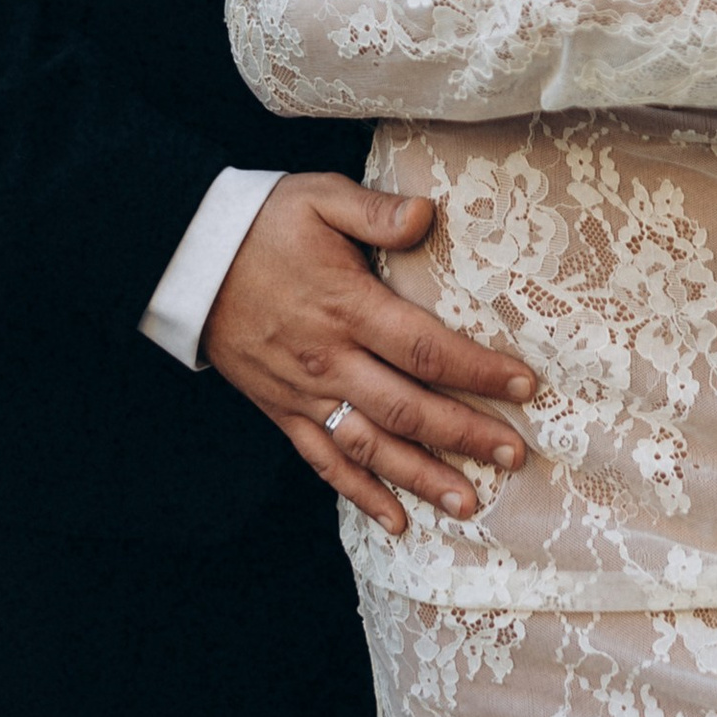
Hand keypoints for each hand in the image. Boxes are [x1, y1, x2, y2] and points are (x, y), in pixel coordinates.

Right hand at [202, 172, 537, 540]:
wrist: (191, 257)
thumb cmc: (264, 222)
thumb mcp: (320, 197)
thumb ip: (375, 210)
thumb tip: (428, 213)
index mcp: (348, 306)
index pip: (426, 348)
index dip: (478, 371)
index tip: (524, 386)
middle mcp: (330, 358)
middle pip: (408, 408)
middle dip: (465, 434)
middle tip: (515, 455)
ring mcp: (304, 392)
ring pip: (371, 446)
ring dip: (421, 477)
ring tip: (469, 502)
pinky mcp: (281, 411)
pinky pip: (324, 462)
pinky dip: (360, 494)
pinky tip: (395, 519)